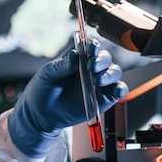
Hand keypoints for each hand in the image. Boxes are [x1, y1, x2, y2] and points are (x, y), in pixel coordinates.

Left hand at [8, 40, 128, 157]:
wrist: (41, 115)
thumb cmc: (42, 91)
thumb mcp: (48, 75)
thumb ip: (62, 65)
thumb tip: (75, 55)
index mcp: (77, 59)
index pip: (91, 47)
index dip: (94, 46)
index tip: (91, 49)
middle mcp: (90, 69)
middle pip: (105, 59)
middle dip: (102, 60)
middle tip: (92, 67)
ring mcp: (98, 84)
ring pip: (114, 73)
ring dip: (110, 74)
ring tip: (98, 81)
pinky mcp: (103, 99)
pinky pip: (117, 91)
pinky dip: (121, 89)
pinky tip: (116, 90)